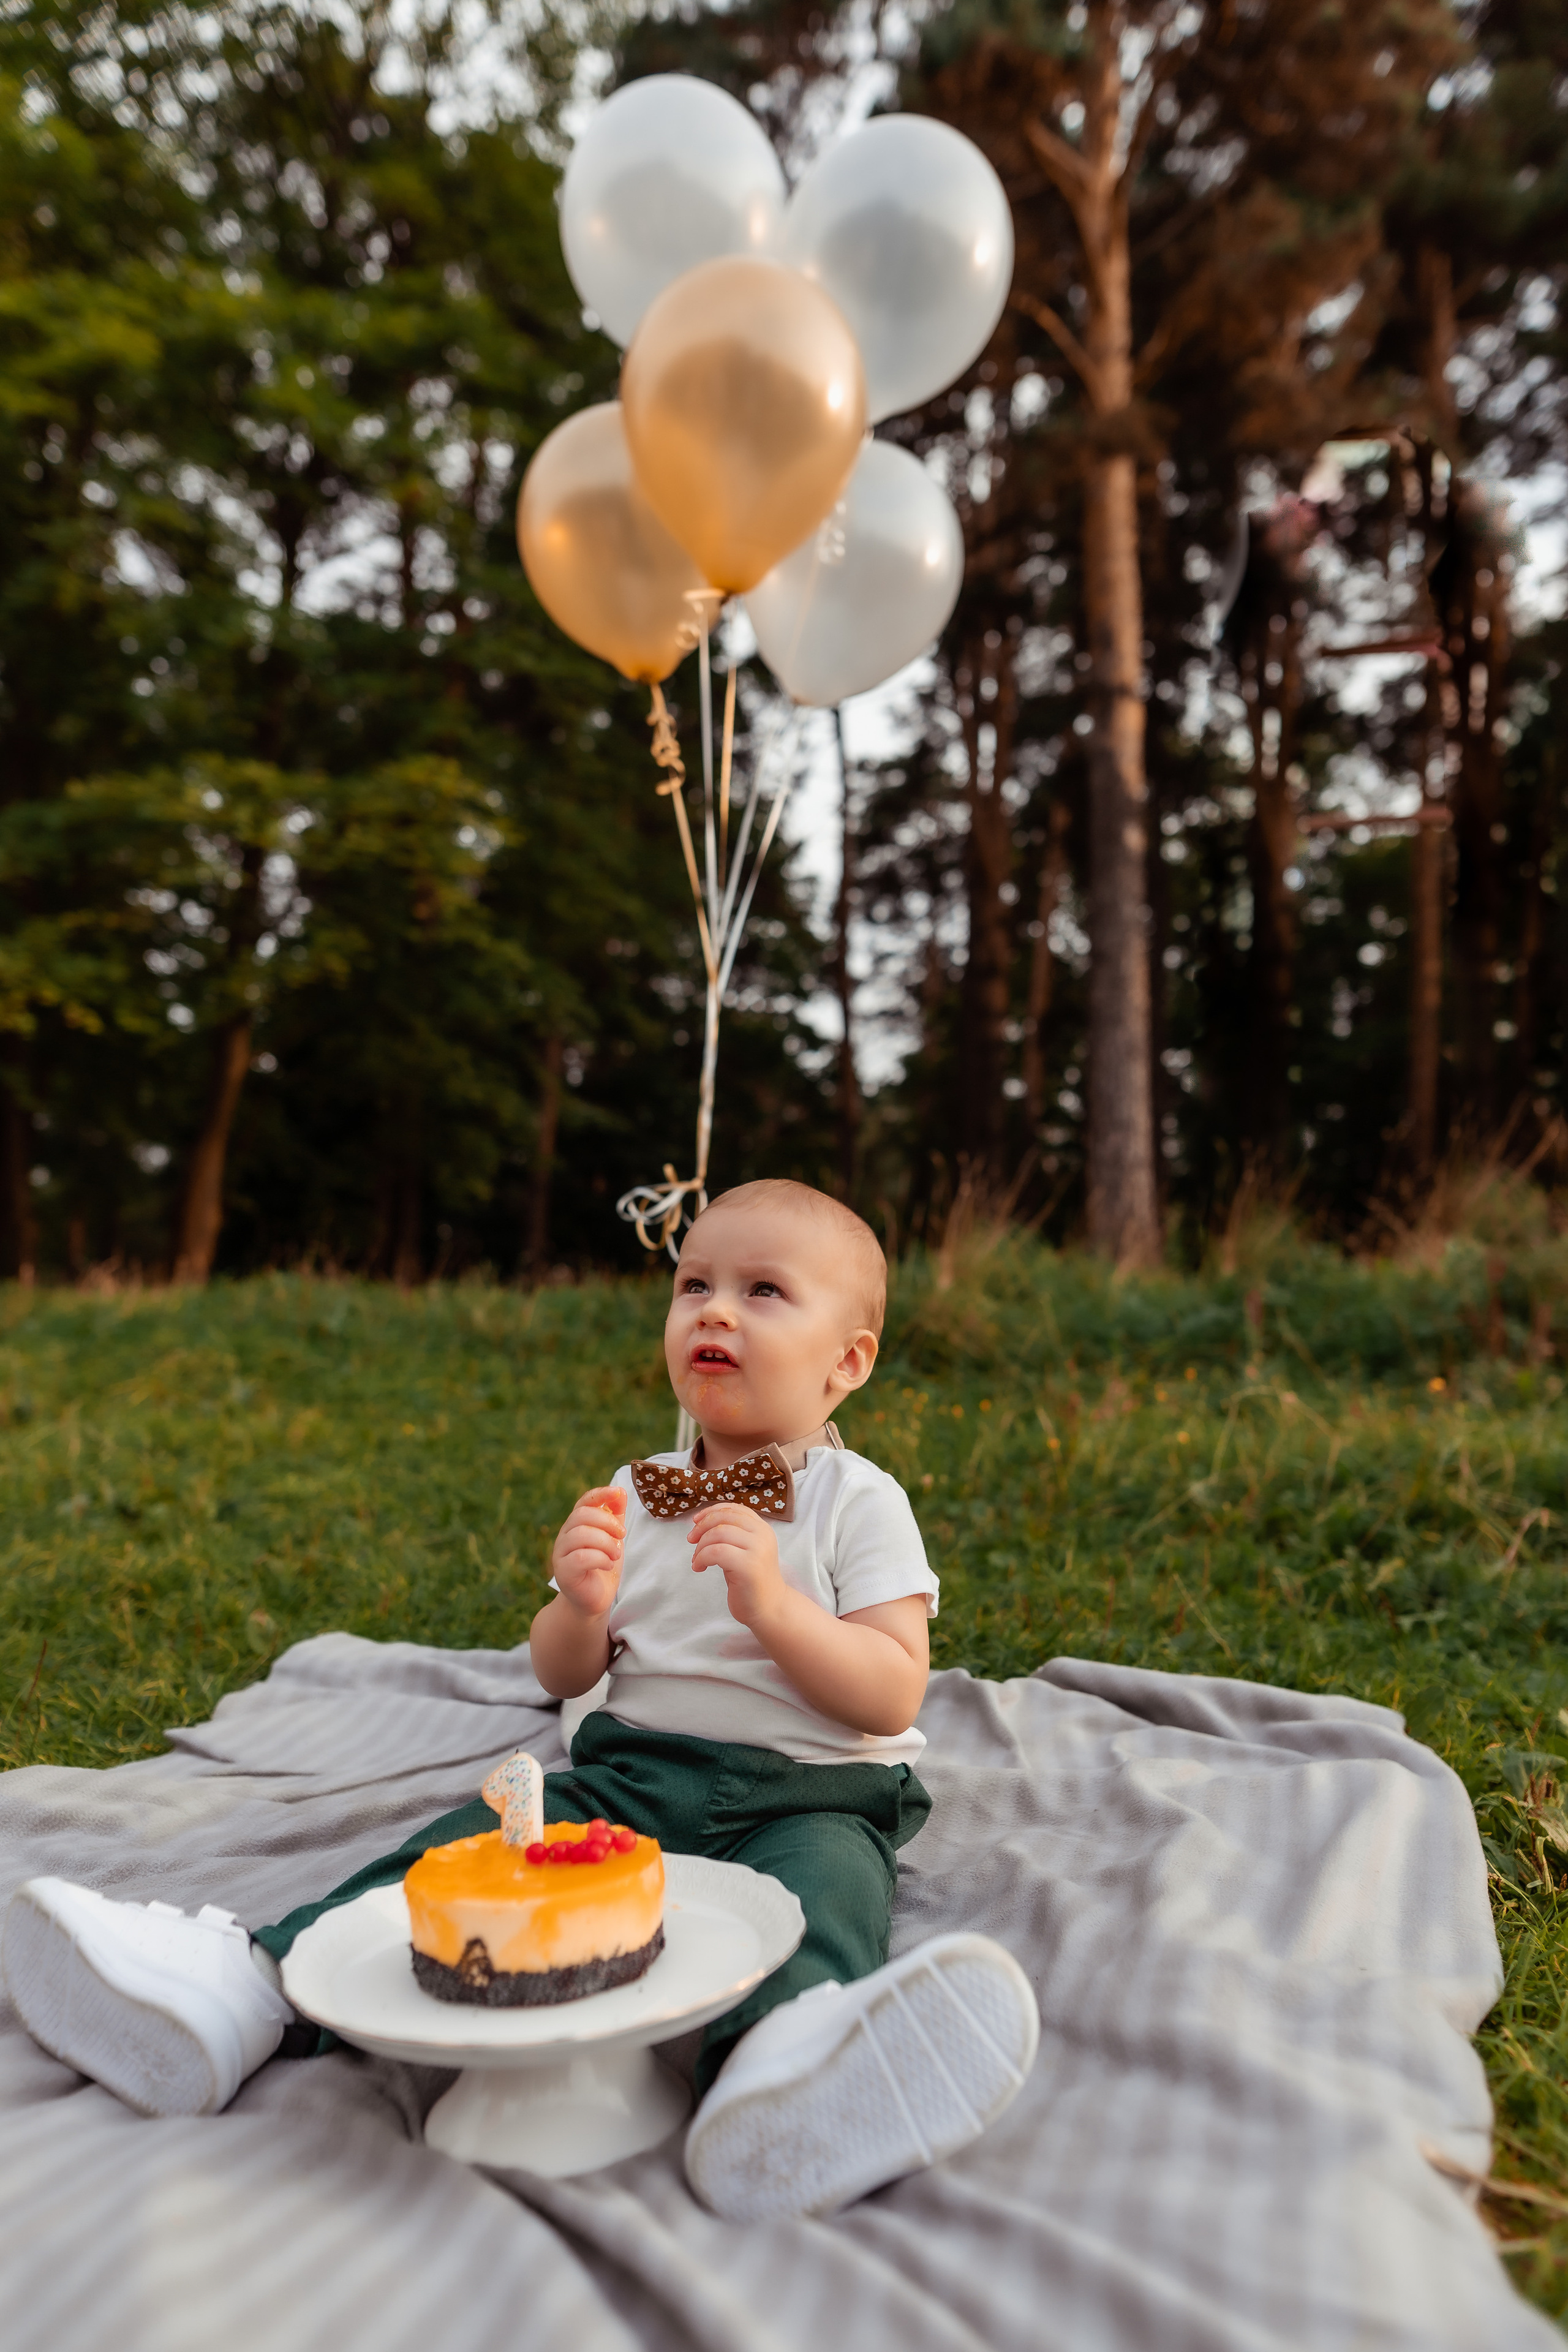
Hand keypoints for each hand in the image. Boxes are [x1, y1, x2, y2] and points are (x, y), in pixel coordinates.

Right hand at [550, 1486, 624, 1621]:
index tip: (618, 1493)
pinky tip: (608, 1565)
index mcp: (576, 1525)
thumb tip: (621, 1492)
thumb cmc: (603, 1566)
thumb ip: (616, 1516)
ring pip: (581, 1535)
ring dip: (606, 1542)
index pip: (584, 1501)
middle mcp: (565, 1536)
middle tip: (622, 1535)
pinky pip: (580, 1557)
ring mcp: (561, 1554)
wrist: (594, 1599)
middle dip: (608, 1523)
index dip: (600, 1494)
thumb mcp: (613, 1538)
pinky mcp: (563, 1572)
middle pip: (582, 1515)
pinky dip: (600, 1558)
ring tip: (616, 1554)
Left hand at [689, 1502, 783, 1632]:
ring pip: (718, 1533)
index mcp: (762, 1529)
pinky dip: (701, 1558)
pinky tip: (698, 1568)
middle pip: (724, 1518)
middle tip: (691, 1540)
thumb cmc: (751, 1581)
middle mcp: (762, 1535)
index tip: (696, 1521)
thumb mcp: (743, 1551)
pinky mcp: (748, 1566)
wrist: (769, 1609)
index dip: (712, 1511)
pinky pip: (716, 1552)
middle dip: (702, 1526)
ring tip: (696, 1559)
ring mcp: (757, 1550)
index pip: (734, 1509)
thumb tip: (703, 1520)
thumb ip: (732, 1534)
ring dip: (700, 1545)